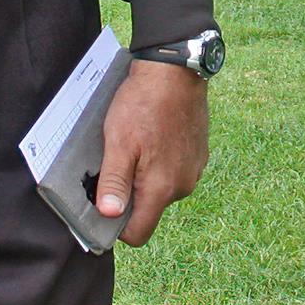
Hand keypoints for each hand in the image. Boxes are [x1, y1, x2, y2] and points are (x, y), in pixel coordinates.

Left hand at [97, 61, 209, 244]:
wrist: (176, 70)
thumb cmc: (144, 104)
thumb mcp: (118, 142)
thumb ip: (114, 183)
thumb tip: (109, 215)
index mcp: (162, 188)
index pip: (139, 233)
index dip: (117, 227)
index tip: (105, 205)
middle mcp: (183, 185)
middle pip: (149, 210)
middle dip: (130, 195)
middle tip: (117, 161)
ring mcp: (194, 170)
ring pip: (161, 189)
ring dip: (145, 176)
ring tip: (136, 144)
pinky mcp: (198, 155)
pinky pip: (174, 171)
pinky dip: (161, 162)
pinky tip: (153, 136)